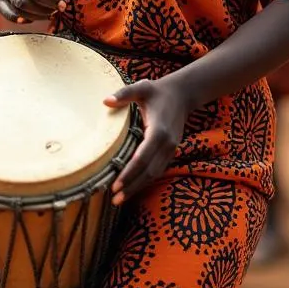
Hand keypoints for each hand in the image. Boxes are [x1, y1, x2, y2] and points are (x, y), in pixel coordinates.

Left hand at [104, 76, 192, 204]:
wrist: (182, 95)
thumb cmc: (158, 91)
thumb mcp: (142, 88)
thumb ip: (124, 94)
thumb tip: (105, 101)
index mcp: (158, 130)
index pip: (142, 158)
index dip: (129, 173)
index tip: (116, 185)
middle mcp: (166, 143)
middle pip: (149, 171)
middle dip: (132, 187)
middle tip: (114, 199)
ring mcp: (170, 149)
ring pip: (154, 174)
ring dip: (138, 187)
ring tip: (120, 199)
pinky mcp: (170, 152)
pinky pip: (157, 170)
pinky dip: (144, 181)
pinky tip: (132, 188)